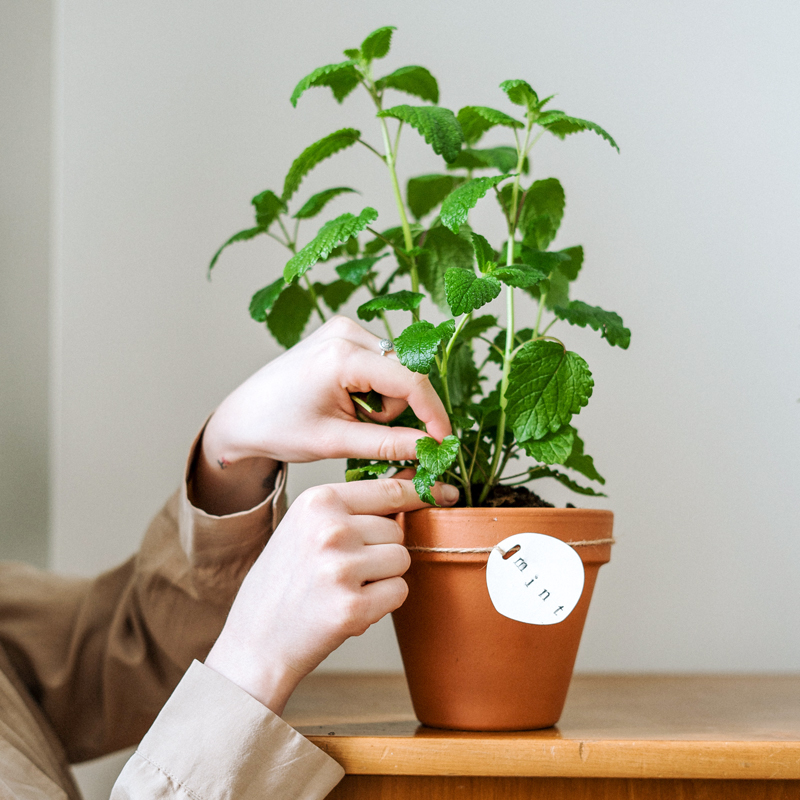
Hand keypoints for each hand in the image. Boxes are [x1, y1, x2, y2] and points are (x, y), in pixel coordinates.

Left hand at [191, 316, 450, 514]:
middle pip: (405, 374)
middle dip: (395, 409)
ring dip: (384, 401)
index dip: (433, 413)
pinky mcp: (343, 334)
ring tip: (348, 415)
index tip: (443, 442)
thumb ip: (388, 444)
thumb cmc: (280, 428)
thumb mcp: (335, 442)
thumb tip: (432, 447)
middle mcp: (345, 332)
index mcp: (341, 356)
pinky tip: (347, 399)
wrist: (245, 415)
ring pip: (396, 370)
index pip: (409, 381)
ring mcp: (344, 328)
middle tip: (362, 429)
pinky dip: (374, 389)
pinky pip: (382, 364)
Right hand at [204, 477, 458, 714]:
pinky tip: (348, 607)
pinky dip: (383, 603)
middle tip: (346, 569)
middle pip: (397, 530)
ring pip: (402, 560)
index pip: (388, 489)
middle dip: (383, 550)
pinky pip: (399, 592)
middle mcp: (330, 529)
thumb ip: (354, 507)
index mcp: (318, 501)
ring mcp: (341, 568)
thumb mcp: (306, 526)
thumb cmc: (285, 580)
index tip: (444, 494)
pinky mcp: (353, 607)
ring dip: (384, 577)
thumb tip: (413, 483)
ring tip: (345, 588)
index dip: (418, 495)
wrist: (255, 640)